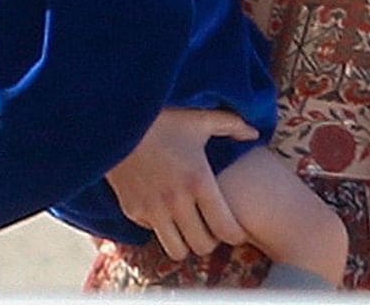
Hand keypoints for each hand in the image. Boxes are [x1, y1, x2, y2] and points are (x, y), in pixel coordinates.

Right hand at [104, 107, 257, 259]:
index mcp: (198, 181)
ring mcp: (152, 208)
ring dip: (184, 240)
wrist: (114, 118)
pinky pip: (153, 232)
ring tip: (186, 223)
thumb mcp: (198, 118)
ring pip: (177, 251)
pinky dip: (160, 226)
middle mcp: (176, 201)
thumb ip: (230, 124)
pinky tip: (161, 207)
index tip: (232, 225)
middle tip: (208, 223)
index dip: (235, 234)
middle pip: (204, 246)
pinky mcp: (132, 209)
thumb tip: (254, 134)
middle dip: (210, 239)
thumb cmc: (161, 118)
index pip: (227, 231)